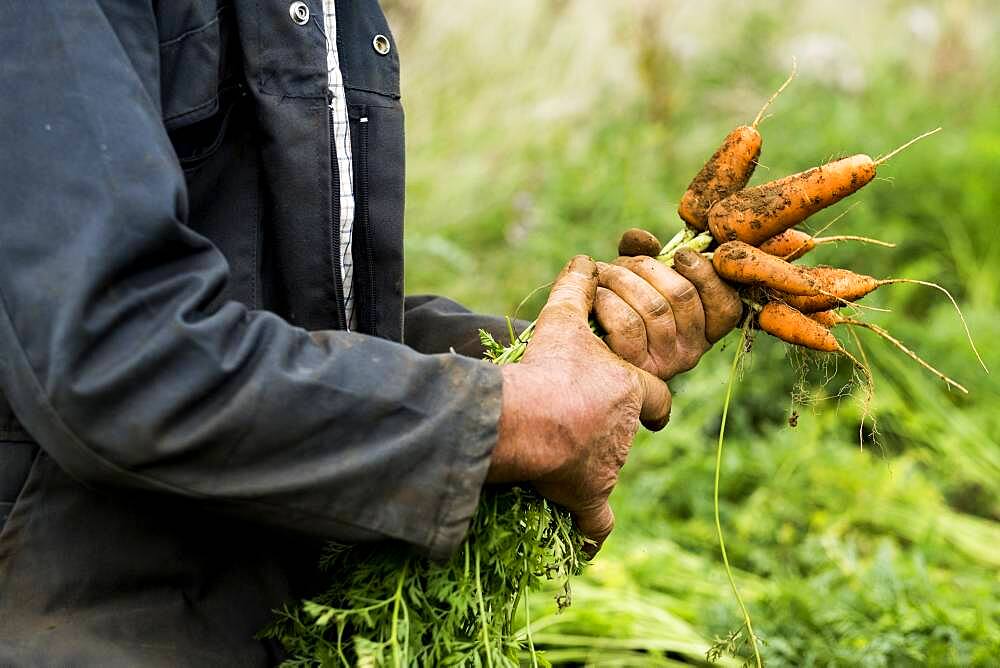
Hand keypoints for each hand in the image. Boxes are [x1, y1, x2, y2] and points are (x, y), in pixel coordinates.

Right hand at [487, 256, 670, 552]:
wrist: (531, 416)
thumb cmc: (549, 368)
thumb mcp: (562, 322)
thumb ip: (574, 290)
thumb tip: (582, 258)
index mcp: (629, 390)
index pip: (656, 396)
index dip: (651, 398)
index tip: (650, 405)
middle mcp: (626, 431)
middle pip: (629, 433)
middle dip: (612, 429)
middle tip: (583, 423)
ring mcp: (609, 465)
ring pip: (609, 468)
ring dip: (593, 465)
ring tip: (562, 460)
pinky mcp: (587, 494)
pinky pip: (596, 523)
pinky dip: (591, 535)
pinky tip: (587, 547)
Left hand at [595, 229, 742, 380]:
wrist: (585, 344)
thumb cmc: (619, 304)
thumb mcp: (638, 277)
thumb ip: (647, 254)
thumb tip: (648, 242)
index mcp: (705, 329)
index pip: (726, 306)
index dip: (706, 274)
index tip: (681, 255)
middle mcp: (692, 351)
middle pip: (683, 295)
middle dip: (647, 267)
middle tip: (621, 263)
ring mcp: (665, 363)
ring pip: (654, 307)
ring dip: (621, 278)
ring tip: (603, 273)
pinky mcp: (634, 367)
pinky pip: (627, 324)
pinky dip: (607, 300)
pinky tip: (596, 296)